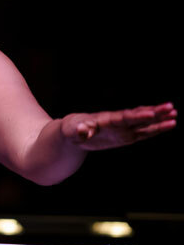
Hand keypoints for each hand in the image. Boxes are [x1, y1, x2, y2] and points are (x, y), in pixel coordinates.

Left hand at [62, 103, 176, 150]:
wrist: (72, 132)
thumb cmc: (70, 129)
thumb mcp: (70, 130)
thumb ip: (78, 130)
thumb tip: (83, 131)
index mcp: (105, 120)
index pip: (124, 118)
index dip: (137, 116)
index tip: (150, 114)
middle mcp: (117, 122)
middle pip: (138, 116)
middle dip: (154, 113)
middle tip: (170, 108)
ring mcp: (123, 128)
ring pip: (144, 123)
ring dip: (159, 120)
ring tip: (175, 114)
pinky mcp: (126, 136)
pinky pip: (143, 132)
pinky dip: (156, 129)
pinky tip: (169, 124)